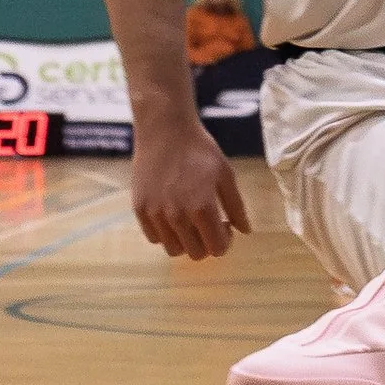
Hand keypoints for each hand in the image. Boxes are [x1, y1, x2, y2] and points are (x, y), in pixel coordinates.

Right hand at [131, 115, 250, 261]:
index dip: (225, 241)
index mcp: (202, 207)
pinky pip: (154, 237)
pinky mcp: (139, 209)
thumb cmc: (200, 150)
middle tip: (208, 222)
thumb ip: (236, 206)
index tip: (224, 225)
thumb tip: (245, 231)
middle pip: (196, 253)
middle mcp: (177, 215)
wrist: (165, 130)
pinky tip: (172, 214)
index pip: (217, 248)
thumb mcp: (226, 174)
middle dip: (207, 242)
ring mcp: (155, 214)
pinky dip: (165, 233)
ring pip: (173, 249)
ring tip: (189, 219)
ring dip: (186, 241)